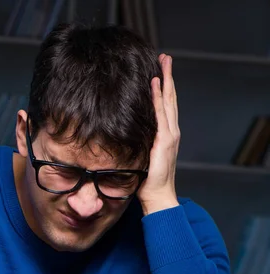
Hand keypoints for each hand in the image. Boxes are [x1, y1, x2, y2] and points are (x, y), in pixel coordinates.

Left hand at [138, 53, 179, 214]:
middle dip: (168, 76)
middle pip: (170, 98)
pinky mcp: (165, 141)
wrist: (159, 196)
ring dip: (166, 80)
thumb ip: (137, 145)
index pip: (165, 105)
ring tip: (163, 63)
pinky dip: (158, 98)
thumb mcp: (141, 157)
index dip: (164, 87)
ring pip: (168, 101)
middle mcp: (171, 131)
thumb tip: (122, 136)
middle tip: (165, 57)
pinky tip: (155, 84)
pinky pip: (161, 115)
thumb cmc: (147, 181)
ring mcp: (170, 135)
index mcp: (165, 135)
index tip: (160, 70)